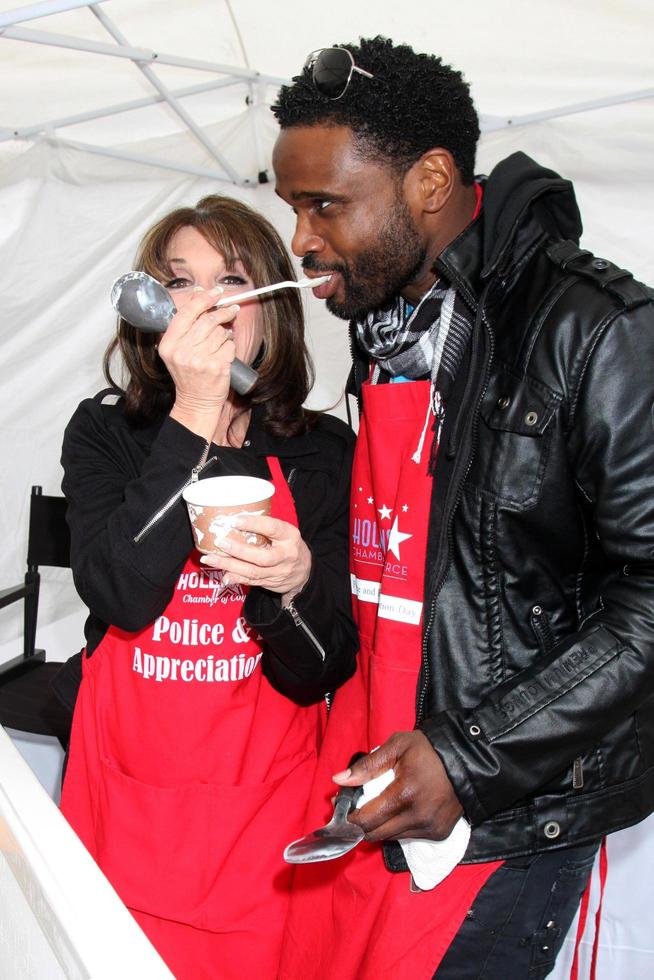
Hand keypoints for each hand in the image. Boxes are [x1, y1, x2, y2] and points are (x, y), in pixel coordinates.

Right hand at [159, 286, 239, 438]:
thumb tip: (199, 294)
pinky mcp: (216, 366)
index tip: (215, 292)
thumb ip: (186, 323)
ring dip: (225, 334)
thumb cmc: (189, 372)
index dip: (203, 298)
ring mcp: (199, 359)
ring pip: (220, 332)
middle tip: (232, 310)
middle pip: (208, 320)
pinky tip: (223, 355)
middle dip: (223, 312)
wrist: (196, 400)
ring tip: (221, 342)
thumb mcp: (177, 348)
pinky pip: (229, 346)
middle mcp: (182, 351)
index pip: (187, 312)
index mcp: (169, 343)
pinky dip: (230, 348)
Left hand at [200, 514, 311, 600]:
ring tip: (210, 558)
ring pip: (253, 572)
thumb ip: (265, 527)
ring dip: (230, 565)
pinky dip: (236, 578)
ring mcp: (279, 572)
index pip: (272, 528)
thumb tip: (233, 520)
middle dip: (239, 550)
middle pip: (262, 557)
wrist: (305, 571)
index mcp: (289, 536)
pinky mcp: (270, 582)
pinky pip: (251, 581)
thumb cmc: (288, 545)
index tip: (235, 521)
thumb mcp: (284, 532)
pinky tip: (223, 575)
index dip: (253, 525)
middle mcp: (286, 555)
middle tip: (220, 542)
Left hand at [333, 731, 463, 840]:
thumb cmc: (428, 749)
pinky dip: (399, 828)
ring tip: (381, 806)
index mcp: (404, 794)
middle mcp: (417, 817)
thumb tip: (338, 780)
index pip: (366, 820)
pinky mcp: (439, 834)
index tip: (343, 809)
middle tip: (358, 809)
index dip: (350, 818)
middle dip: (361, 825)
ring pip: (391, 838)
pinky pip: (408, 837)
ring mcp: (430, 828)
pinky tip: (401, 810)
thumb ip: (367, 765)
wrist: (467, 758)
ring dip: (381, 827)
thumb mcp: (396, 746)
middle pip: (376, 835)